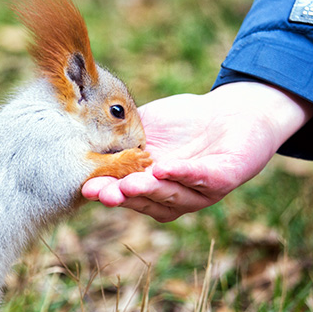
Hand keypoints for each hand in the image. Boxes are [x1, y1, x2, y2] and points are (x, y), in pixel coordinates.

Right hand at [81, 82, 312, 221]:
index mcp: (151, 185)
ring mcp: (200, 190)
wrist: (232, 110)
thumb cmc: (184, 121)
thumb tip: (80, 131)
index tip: (86, 188)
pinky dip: (184, 175)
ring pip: (174, 197)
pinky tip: (164, 167)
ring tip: (130, 183)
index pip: (125, 193)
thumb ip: (118, 133)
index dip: (106, 192)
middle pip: (147, 201)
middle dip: (125, 197)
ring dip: (151, 191)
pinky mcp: (226, 177)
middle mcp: (174, 194)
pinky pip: (204, 180)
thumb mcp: (143, 124)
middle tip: (105, 193)